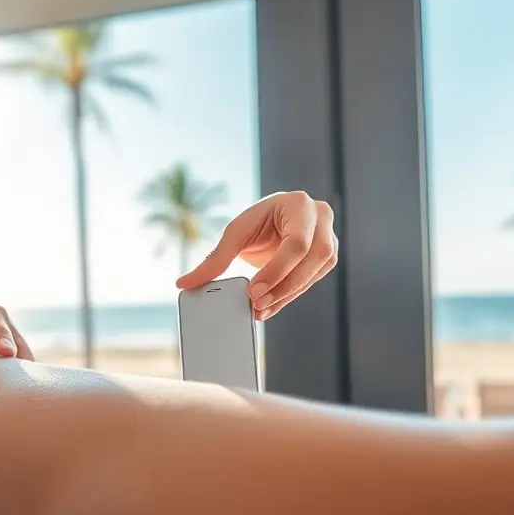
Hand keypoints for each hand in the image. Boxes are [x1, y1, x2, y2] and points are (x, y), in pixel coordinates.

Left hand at [176, 191, 336, 319]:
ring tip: (260, 309)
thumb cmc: (258, 221)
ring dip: (287, 295)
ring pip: (314, 274)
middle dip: (284, 286)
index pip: (297, 242)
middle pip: (313, 259)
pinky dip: (288, 297)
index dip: (277, 270)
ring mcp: (328, 239)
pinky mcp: (325, 259)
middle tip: (257, 304)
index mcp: (300, 205)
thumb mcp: (235, 234)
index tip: (253, 291)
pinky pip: (310, 283)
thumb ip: (215, 259)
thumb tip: (185, 283)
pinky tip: (269, 306)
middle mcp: (321, 219)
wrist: (274, 222)